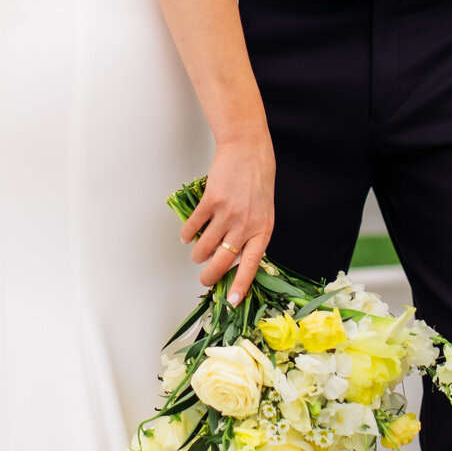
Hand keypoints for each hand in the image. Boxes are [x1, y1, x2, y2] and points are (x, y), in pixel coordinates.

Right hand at [181, 134, 274, 304]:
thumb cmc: (258, 180)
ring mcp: (227, 213)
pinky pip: (193, 227)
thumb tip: (235, 259)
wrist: (248, 149)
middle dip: (209, 276)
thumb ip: (253, 233)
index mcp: (263, 230)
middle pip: (222, 262)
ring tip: (197, 252)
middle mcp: (245, 225)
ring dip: (197, 254)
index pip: (251, 265)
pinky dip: (187, 234)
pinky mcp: (211, 201)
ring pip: (204, 248)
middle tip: (203, 279)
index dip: (240, 285)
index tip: (231, 301)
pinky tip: (187, 234)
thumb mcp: (264, 211)